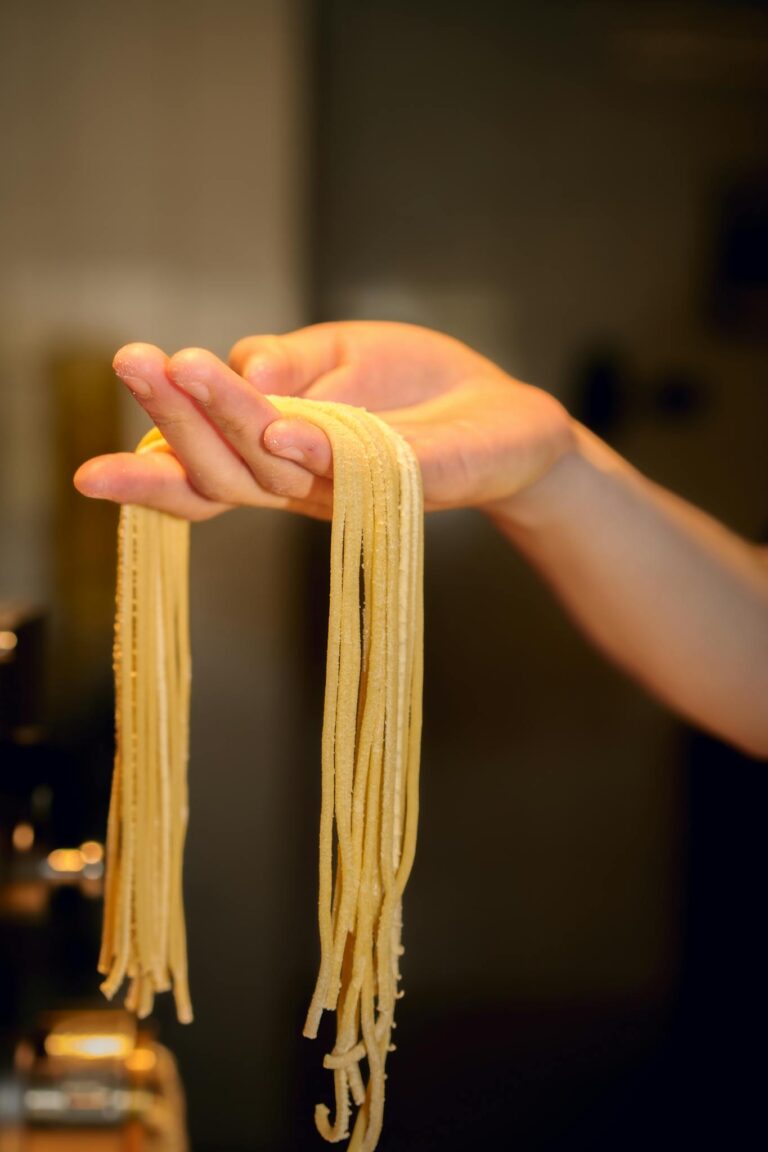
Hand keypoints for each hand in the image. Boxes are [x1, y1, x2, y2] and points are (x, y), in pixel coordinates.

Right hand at [74, 322, 573, 520]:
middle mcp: (306, 485)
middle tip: (134, 363)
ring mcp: (355, 490)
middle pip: (225, 471)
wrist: (506, 417)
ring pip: (276, 469)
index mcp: (279, 458)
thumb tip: (244, 371)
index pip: (205, 472)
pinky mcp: (412, 482)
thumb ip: (287, 363)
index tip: (88, 475)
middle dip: (176, 419)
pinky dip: (314, 447)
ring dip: (227, 420)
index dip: (150, 475)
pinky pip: (357, 470)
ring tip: (183, 367)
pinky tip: (279, 425)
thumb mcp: (338, 355)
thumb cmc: (414, 387)